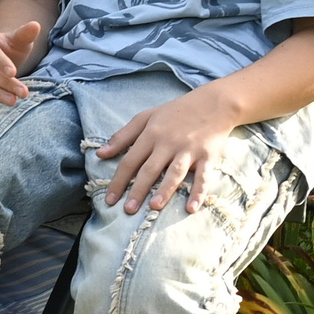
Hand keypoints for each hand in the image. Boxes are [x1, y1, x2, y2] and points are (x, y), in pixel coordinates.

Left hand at [98, 88, 238, 215]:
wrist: (213, 103)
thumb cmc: (175, 112)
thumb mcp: (145, 117)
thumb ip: (122, 136)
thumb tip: (100, 154)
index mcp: (151, 134)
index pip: (130, 161)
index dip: (119, 180)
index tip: (110, 199)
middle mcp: (168, 143)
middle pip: (150, 169)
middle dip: (138, 190)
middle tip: (128, 210)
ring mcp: (189, 150)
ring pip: (174, 173)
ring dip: (165, 190)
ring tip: (154, 207)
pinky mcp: (208, 155)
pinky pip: (204, 176)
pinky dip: (199, 192)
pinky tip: (192, 208)